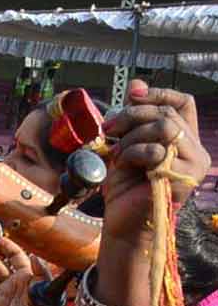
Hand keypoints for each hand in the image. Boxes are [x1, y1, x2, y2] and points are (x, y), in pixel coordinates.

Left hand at [101, 79, 210, 245]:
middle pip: (167, 113)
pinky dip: (133, 153)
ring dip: (132, 137)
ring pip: (164, 128)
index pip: (183, 103)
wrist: (122, 222)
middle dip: (132, 116)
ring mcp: (193, 165)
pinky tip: (123, 164)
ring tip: (117, 153)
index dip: (158, 93)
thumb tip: (136, 84)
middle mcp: (197, 151)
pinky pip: (157, 150)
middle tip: (109, 129)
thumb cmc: (125, 187)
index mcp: (186, 141)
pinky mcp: (181, 178)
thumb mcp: (127, 144)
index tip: (132, 95)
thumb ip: (135, 118)